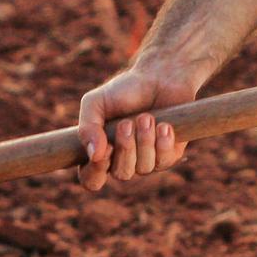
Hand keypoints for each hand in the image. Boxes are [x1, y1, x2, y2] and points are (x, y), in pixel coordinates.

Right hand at [75, 62, 202, 191]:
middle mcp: (123, 162)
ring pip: (144, 168)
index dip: (96, 172)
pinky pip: (165, 161)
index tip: (105, 149)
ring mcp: (147, 161)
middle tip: (127, 123)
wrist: (159, 77)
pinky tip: (164, 125)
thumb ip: (87, 127)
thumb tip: (94, 154)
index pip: (92, 180)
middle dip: (126, 148)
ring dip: (145, 140)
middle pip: (121, 174)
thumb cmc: (124, 91)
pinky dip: (163, 141)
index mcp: (101, 154)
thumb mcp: (96, 102)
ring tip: (147, 117)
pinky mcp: (169, 156)